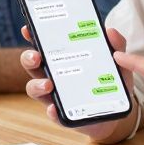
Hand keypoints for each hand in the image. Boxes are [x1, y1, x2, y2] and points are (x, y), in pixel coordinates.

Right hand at [21, 26, 136, 143]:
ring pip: (34, 88)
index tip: (28, 29)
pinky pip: (52, 113)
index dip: (32, 36)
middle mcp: (52, 75)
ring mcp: (54, 95)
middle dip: (29, 58)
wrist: (115, 112)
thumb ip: (115, 45)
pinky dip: (51, 111)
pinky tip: (54, 108)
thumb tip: (110, 31)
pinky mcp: (62, 115)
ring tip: (48, 85)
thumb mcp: (115, 62)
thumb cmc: (109, 82)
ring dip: (37, 85)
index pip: (43, 45)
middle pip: (32, 65)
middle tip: (36, 57)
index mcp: (62, 59)